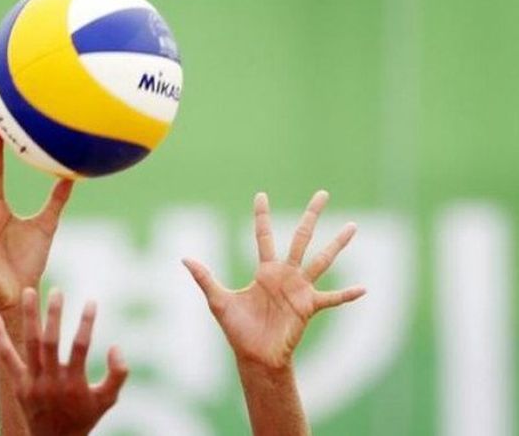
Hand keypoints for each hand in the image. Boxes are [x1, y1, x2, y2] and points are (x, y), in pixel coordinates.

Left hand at [0, 288, 127, 435]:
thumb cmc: (85, 417)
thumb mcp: (107, 399)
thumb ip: (118, 374)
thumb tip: (116, 347)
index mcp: (73, 384)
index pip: (80, 347)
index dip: (86, 323)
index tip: (91, 301)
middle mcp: (50, 382)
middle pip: (50, 342)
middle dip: (53, 315)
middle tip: (57, 291)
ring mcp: (31, 383)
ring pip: (28, 345)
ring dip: (28, 317)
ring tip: (28, 292)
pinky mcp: (18, 384)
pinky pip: (6, 357)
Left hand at [183, 191, 364, 369]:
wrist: (254, 356)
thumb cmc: (238, 330)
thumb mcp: (218, 300)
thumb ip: (205, 278)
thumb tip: (184, 259)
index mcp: (265, 271)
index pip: (264, 236)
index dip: (262, 216)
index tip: (261, 195)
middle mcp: (285, 275)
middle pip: (301, 237)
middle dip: (311, 215)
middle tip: (322, 193)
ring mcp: (299, 289)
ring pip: (321, 260)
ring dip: (337, 244)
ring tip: (351, 226)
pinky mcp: (308, 307)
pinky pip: (332, 299)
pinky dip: (347, 295)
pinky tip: (364, 288)